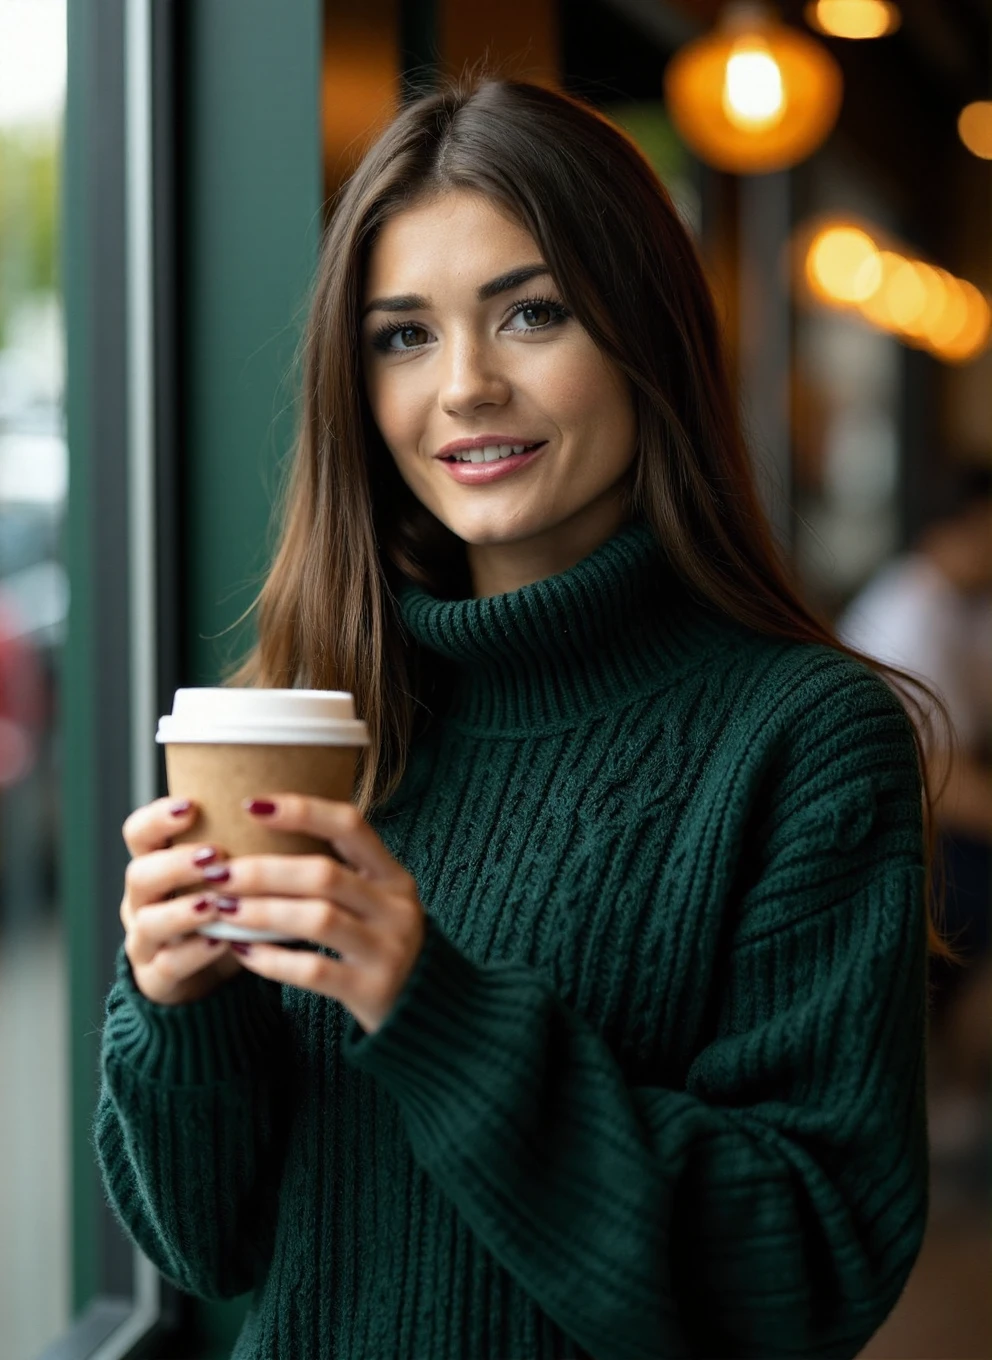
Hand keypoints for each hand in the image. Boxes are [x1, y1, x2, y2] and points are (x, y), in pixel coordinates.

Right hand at [120, 797, 243, 1004]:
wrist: (209, 974)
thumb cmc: (225, 910)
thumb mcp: (228, 874)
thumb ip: (242, 845)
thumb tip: (291, 803)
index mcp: (155, 866)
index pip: (138, 833)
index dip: (158, 817)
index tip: (192, 805)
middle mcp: (142, 901)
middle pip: (140, 875)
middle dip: (176, 863)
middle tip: (215, 855)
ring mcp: (145, 940)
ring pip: (149, 922)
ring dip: (183, 910)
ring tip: (215, 902)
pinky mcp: (157, 978)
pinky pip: (168, 965)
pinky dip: (194, 953)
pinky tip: (221, 941)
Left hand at [215, 795, 425, 1034]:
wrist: (429, 1012)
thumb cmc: (382, 947)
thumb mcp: (376, 902)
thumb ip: (337, 876)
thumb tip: (262, 841)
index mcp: (394, 876)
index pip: (350, 825)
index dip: (302, 810)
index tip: (251, 805)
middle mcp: (396, 907)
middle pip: (324, 874)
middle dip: (264, 871)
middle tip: (219, 873)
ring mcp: (387, 949)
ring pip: (318, 919)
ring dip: (262, 912)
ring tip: (222, 909)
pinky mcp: (372, 990)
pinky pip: (314, 970)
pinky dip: (273, 959)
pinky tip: (242, 952)